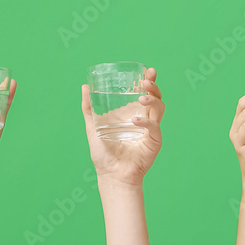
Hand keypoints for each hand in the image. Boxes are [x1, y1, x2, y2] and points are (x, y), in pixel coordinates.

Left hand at [81, 67, 163, 187]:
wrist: (110, 174)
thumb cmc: (103, 153)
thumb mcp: (92, 126)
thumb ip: (89, 108)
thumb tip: (85, 86)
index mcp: (132, 113)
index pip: (144, 92)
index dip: (149, 80)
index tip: (147, 70)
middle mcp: (144, 119)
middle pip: (156, 97)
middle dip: (154, 86)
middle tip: (146, 80)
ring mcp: (150, 130)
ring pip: (159, 108)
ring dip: (152, 99)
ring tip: (141, 97)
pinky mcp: (154, 141)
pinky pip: (154, 127)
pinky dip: (146, 121)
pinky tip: (135, 121)